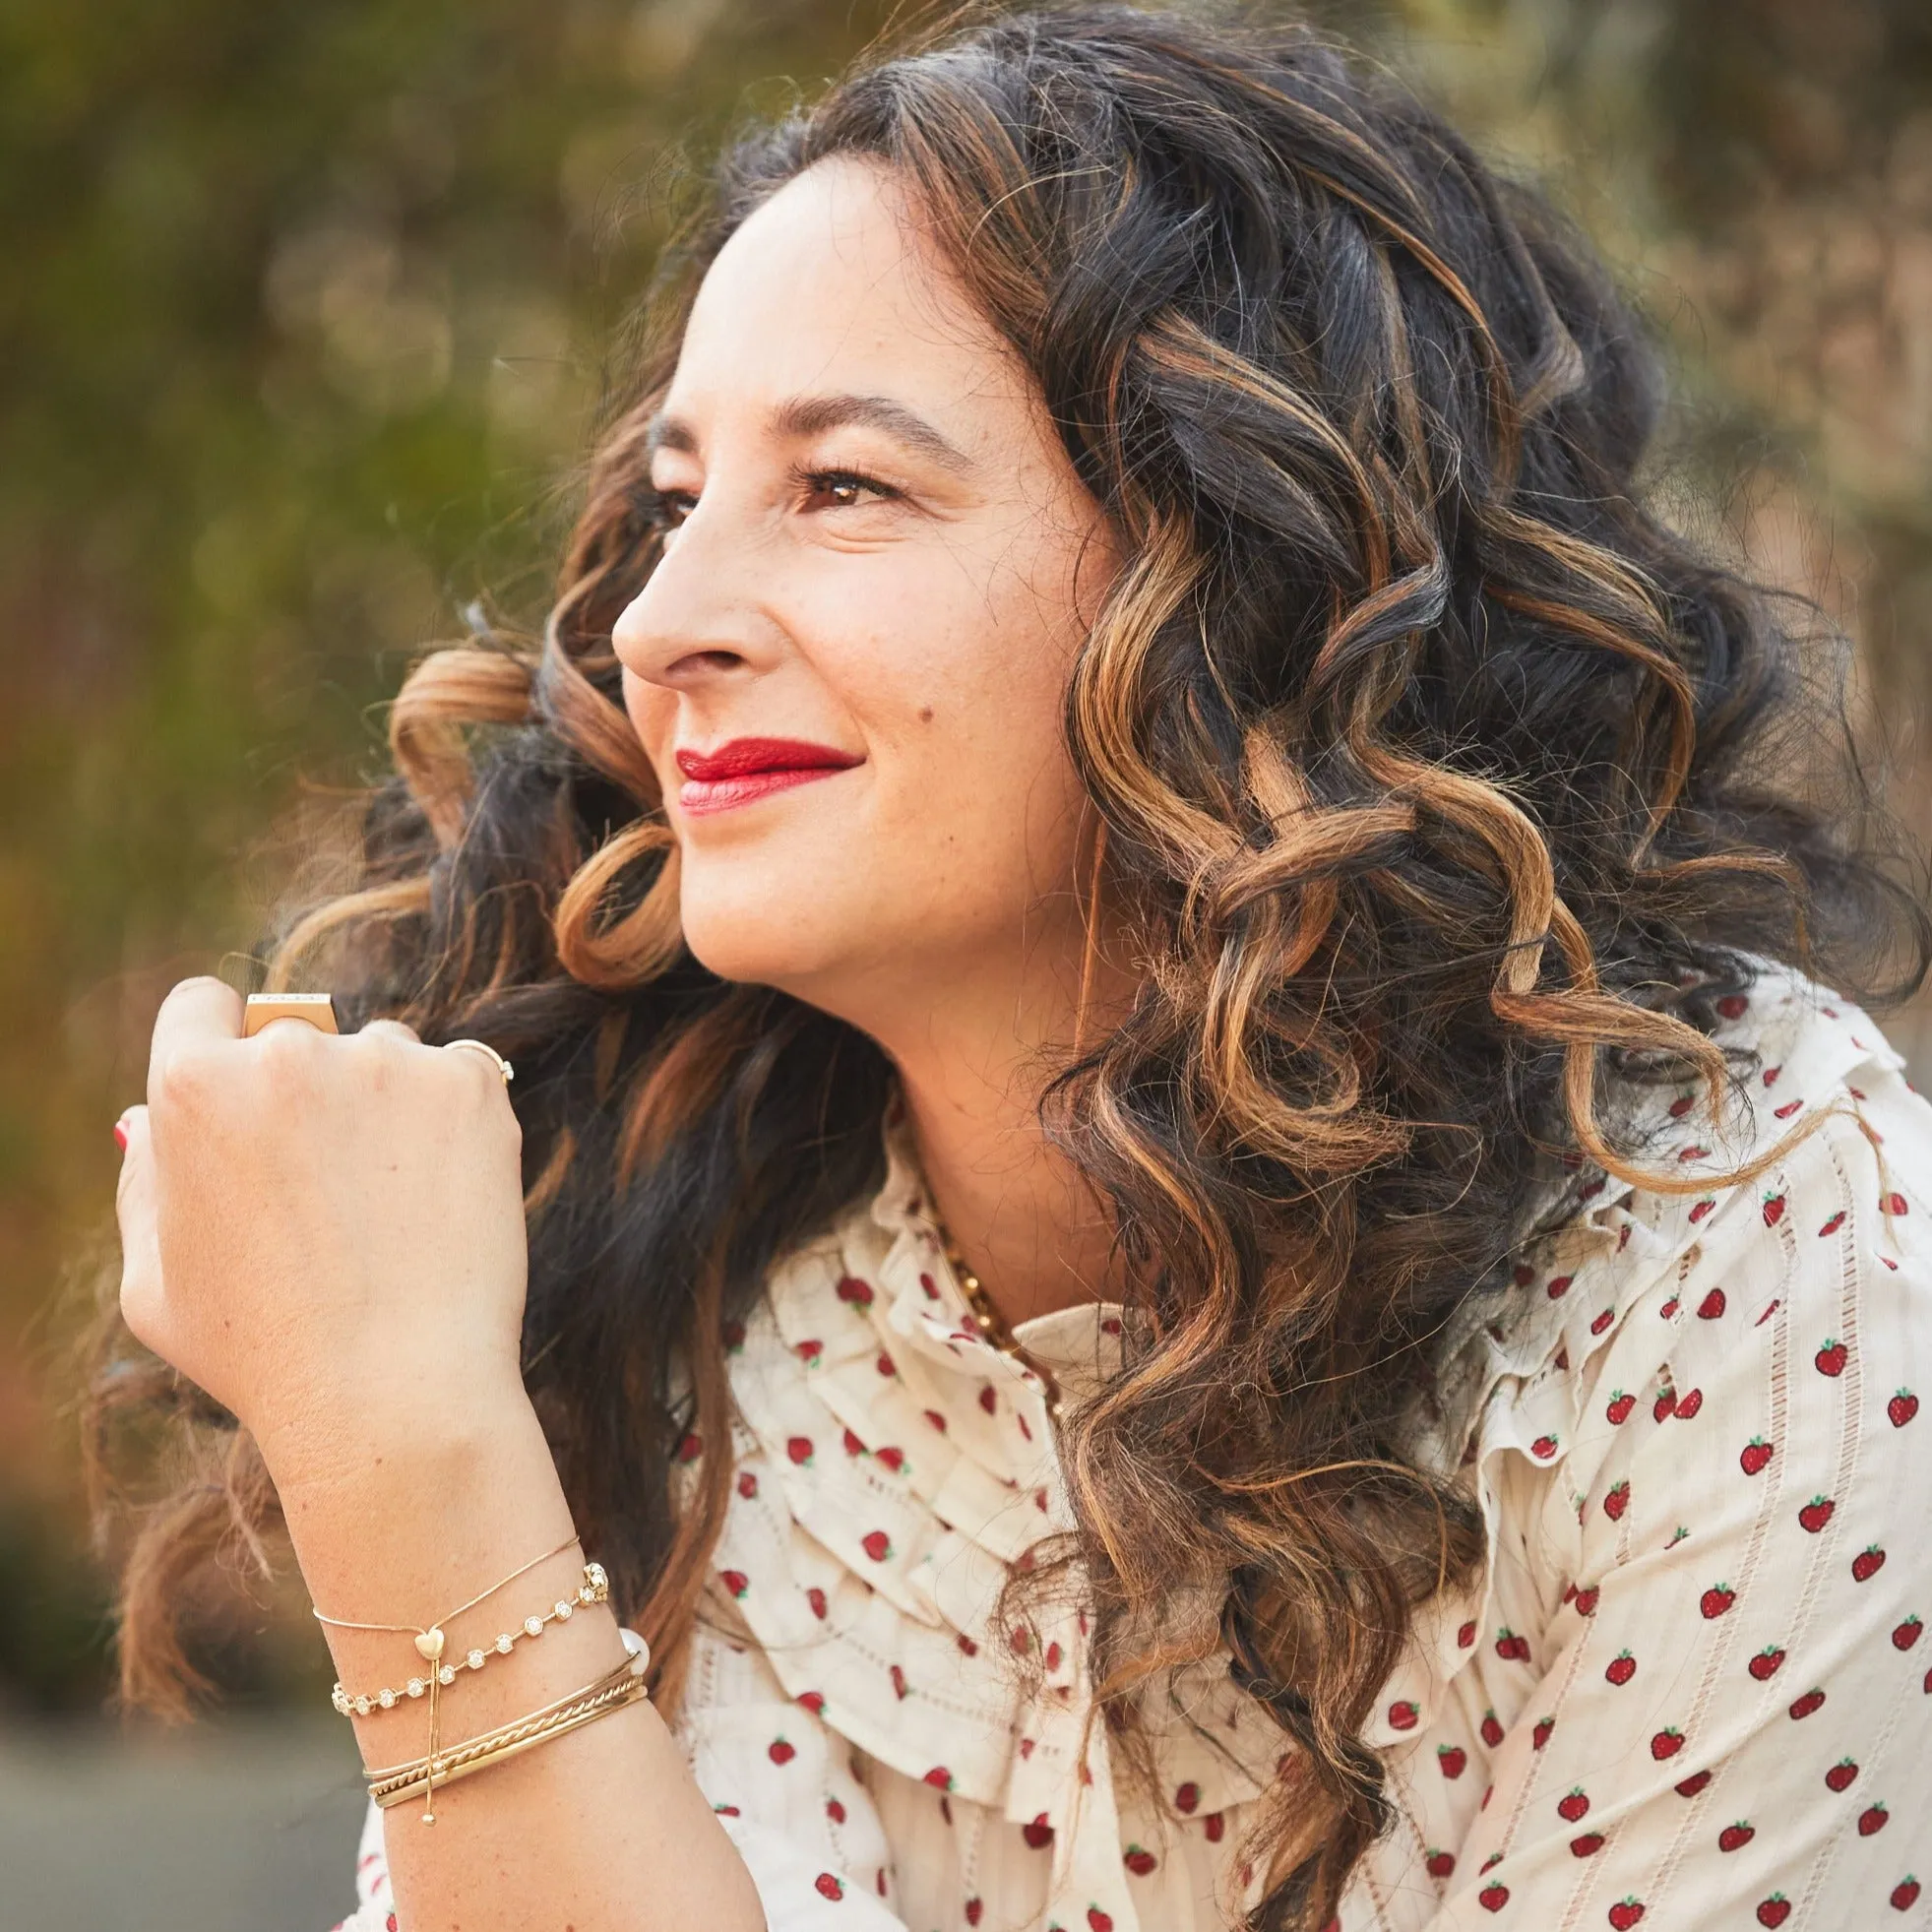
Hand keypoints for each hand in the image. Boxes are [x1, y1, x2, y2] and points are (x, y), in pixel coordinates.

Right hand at [116, 977, 532, 1489]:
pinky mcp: (470, 1084)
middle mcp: (290, 1054)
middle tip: (326, 1195)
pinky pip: (457, 1077)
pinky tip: (440, 1198)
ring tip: (386, 1212)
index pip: (201, 1006)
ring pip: (382, 1055)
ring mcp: (388, 1063)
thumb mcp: (155, 1284)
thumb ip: (144, 1184)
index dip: (219, 1044)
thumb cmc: (262, 1354)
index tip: (250, 1091)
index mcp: (194, 1087)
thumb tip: (145, 1121)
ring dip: (383, 1104)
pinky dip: (453, 1122)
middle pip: (297, 1037)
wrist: (393, 1392)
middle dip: (307, 1097)